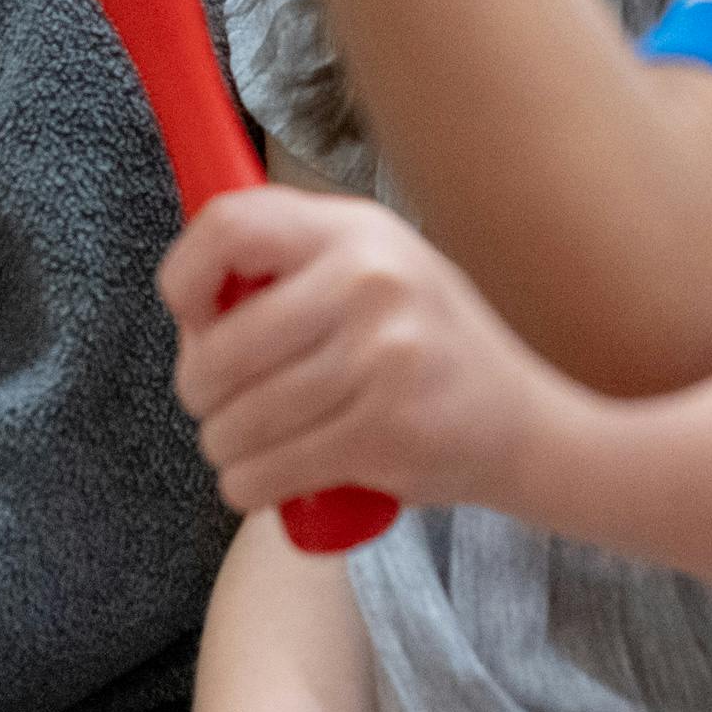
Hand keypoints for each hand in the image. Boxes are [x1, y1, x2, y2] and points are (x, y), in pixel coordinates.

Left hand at [165, 188, 566, 520]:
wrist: (526, 424)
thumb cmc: (431, 350)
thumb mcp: (376, 273)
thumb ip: (293, 271)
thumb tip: (193, 310)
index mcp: (355, 231)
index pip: (229, 225)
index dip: (185, 276)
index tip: (192, 317)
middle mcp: (369, 281)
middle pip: (220, 348)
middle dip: (199, 391)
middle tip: (218, 405)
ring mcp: (381, 357)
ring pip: (238, 420)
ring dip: (224, 447)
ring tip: (246, 446)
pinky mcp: (385, 431)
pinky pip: (270, 470)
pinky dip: (249, 486)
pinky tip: (264, 480)